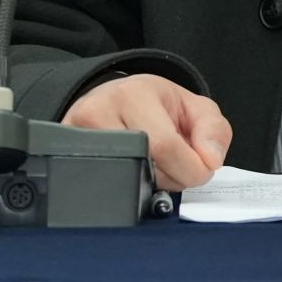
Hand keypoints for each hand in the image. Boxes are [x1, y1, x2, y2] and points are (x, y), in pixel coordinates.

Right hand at [61, 76, 231, 191]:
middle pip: (145, 168)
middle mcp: (98, 112)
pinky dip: (128, 187)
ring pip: (125, 182)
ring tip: (154, 166)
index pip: (165, 147)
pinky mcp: (66, 155)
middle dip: (172, 178)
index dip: (191, 168)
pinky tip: (134, 171)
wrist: (115, 98)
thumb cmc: (157, 105)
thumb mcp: (195, 107)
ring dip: (149, 185)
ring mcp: (77, 136)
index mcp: (134, 95)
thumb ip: (214, 131)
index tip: (201, 170)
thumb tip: (210, 161)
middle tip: (176, 168)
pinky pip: (104, 187)